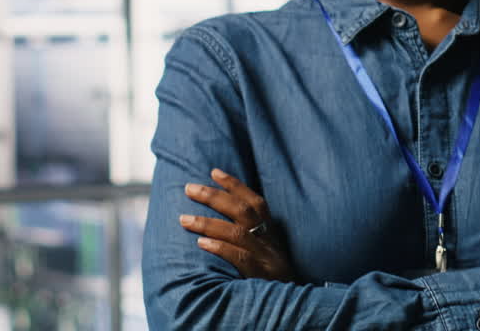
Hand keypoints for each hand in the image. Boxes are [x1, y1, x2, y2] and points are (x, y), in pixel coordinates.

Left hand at [179, 168, 294, 281]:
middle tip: (189, 188)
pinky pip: (240, 259)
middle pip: (244, 211)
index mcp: (272, 235)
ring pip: (238, 233)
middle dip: (214, 197)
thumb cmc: (275, 282)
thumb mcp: (268, 256)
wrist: (295, 308)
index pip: (255, 202)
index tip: (213, 172)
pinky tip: (201, 244)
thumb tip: (219, 224)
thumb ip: (252, 240)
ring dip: (208, 223)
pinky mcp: (262, 277)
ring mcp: (267, 260)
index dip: (235, 185)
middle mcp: (271, 243)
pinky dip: (220, 248)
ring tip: (183, 219)